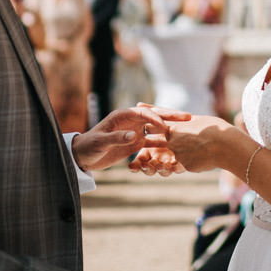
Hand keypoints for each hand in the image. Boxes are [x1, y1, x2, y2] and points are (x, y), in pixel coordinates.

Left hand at [72, 105, 189, 171]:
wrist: (83, 156)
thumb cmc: (89, 146)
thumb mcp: (101, 143)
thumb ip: (117, 139)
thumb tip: (134, 136)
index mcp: (122, 115)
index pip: (143, 113)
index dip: (155, 118)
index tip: (166, 126)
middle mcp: (131, 121)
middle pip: (154, 117)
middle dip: (171, 117)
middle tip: (188, 117)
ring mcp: (135, 131)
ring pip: (157, 129)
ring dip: (171, 130)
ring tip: (187, 131)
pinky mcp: (136, 143)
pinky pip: (153, 142)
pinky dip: (164, 144)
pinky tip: (177, 148)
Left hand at [161, 114, 240, 171]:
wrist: (227, 147)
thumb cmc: (214, 129)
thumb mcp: (198, 119)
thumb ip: (184, 122)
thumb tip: (180, 121)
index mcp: (173, 130)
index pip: (162, 130)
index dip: (170, 130)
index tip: (177, 130)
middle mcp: (172, 145)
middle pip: (172, 144)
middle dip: (180, 143)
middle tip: (196, 139)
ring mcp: (180, 157)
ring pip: (181, 154)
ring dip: (189, 152)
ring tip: (205, 147)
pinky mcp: (188, 167)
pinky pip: (189, 163)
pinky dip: (196, 160)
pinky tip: (207, 156)